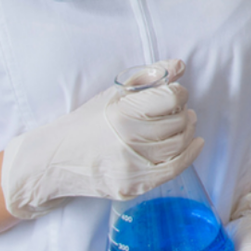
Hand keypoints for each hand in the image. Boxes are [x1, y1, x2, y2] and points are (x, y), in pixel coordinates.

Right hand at [1, 60, 201, 221]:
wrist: (55, 160)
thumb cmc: (86, 123)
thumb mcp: (112, 95)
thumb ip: (147, 78)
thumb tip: (179, 65)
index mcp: (123, 113)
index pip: (170, 99)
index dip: (178, 93)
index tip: (176, 94)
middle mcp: (129, 139)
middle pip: (177, 122)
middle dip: (184, 112)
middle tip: (180, 110)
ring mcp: (132, 165)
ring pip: (178, 145)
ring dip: (188, 132)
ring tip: (184, 123)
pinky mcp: (134, 185)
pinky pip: (173, 170)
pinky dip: (190, 155)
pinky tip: (195, 143)